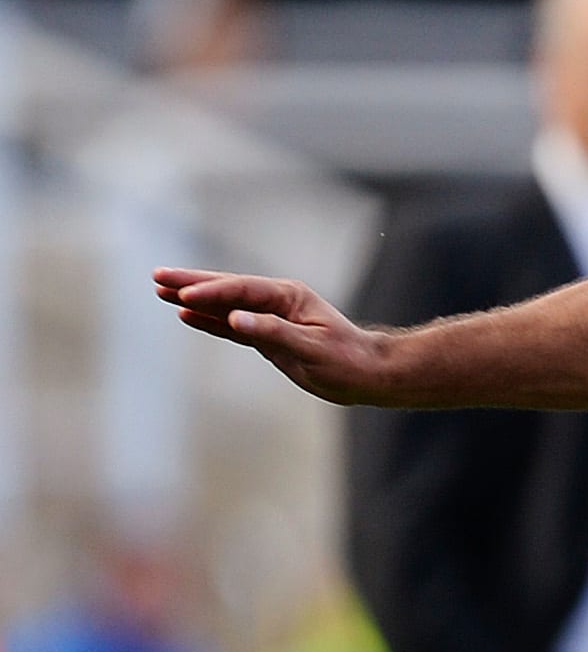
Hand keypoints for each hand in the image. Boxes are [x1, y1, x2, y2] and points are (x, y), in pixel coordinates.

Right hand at [154, 267, 402, 404]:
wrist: (367, 375)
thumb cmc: (347, 360)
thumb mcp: (312, 348)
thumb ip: (274, 332)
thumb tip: (236, 319)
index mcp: (288, 297)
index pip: (241, 290)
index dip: (211, 292)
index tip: (183, 296)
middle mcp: (276, 302)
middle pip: (226, 289)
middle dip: (191, 283)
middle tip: (157, 276)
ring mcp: (270, 318)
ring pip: (224, 305)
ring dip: (194, 299)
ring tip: (160, 291)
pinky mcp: (268, 337)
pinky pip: (231, 326)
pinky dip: (209, 320)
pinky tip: (185, 315)